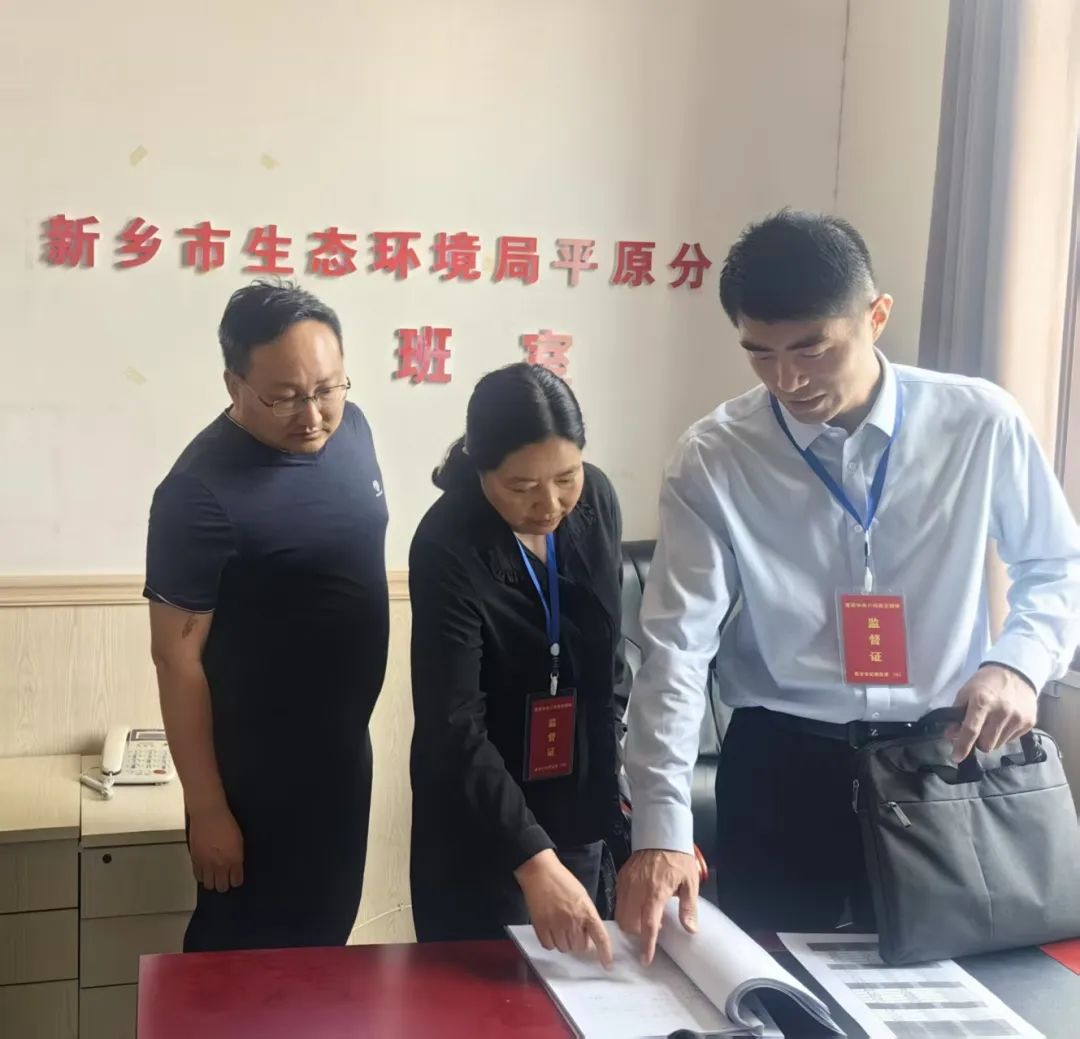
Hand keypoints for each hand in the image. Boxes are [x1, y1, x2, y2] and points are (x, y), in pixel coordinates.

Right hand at [188, 804, 243, 891]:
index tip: (235, 877)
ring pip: (209, 885)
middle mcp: (220, 865)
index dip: (236, 880)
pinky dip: (202, 875)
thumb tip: (235, 867)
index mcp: (234, 859)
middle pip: (221, 887)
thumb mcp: (239, 840)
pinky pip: (198, 876)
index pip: (236, 882)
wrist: (209, 814)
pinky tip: (205, 869)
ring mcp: (206, 864)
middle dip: (224, 884)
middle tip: (225, 877)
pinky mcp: (195, 860)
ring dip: (212, 881)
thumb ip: (237, 857)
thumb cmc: (227, 823)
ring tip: (214, 874)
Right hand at [515, 850, 612, 967]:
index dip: (605, 952)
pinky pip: (549, 946)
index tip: (607, 964)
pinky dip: (551, 942)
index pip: (600, 937)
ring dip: (565, 942)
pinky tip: (550, 929)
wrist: (540, 873)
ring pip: (565, 948)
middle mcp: (573, 921)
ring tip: (560, 926)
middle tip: (574, 930)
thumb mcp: (582, 896)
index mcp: (587, 911)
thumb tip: (588, 937)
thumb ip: (587, 916)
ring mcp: (557, 925)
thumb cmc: (563, 881)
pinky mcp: (541, 928)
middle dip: (579, 942)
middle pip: (580, 947)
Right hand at [615, 849, 698, 965]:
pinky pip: (618, 900)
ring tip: (645, 917)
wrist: (661, 834)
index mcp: (656, 893)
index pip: (649, 926)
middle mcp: (638, 890)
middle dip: (638, 934)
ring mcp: (627, 883)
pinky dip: (625, 909)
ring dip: (630, 923)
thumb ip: (688, 907)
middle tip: (652, 930)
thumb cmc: (678, 859)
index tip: (645, 960)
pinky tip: (637, 906)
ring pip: (621, 913)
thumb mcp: (690, 882)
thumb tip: (691, 930)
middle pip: (629, 923)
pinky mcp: (621, 877)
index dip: (647, 945)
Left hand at [948, 664, 1036, 761]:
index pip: (970, 730)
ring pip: (999, 744)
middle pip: (986, 744)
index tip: (956, 757)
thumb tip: (950, 735)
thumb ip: (957, 715)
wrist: (1015, 672)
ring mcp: (1018, 718)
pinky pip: (1012, 739)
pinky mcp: (1029, 722)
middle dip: (978, 742)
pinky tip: (1004, 720)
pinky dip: (1004, 735)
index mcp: (982, 702)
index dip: (962, 746)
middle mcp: (1002, 712)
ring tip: (991, 723)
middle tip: (977, 732)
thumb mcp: (966, 693)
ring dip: (991, 739)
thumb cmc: (986, 682)